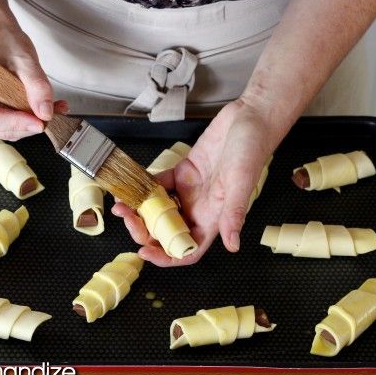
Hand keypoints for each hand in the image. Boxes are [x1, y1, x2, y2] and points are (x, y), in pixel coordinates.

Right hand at [0, 22, 67, 140]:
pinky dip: (27, 121)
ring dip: (30, 123)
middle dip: (27, 125)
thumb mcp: (25, 60)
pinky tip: (42, 109)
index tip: (40, 122)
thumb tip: (45, 113)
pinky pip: (7, 126)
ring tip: (53, 108)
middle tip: (52, 112)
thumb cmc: (4, 43)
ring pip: (5, 130)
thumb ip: (36, 86)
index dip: (16, 124)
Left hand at [111, 98, 282, 266]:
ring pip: (160, 210)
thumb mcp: (242, 182)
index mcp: (214, 217)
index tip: (145, 252)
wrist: (250, 118)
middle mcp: (200, 208)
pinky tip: (132, 182)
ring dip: (140, 210)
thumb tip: (233, 245)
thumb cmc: (253, 149)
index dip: (167, 256)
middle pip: (167, 232)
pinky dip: (144, 186)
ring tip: (122, 202)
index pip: (189, 249)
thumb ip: (234, 213)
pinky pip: (160, 184)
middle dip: (144, 231)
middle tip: (127, 217)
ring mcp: (190, 191)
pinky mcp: (183, 172)